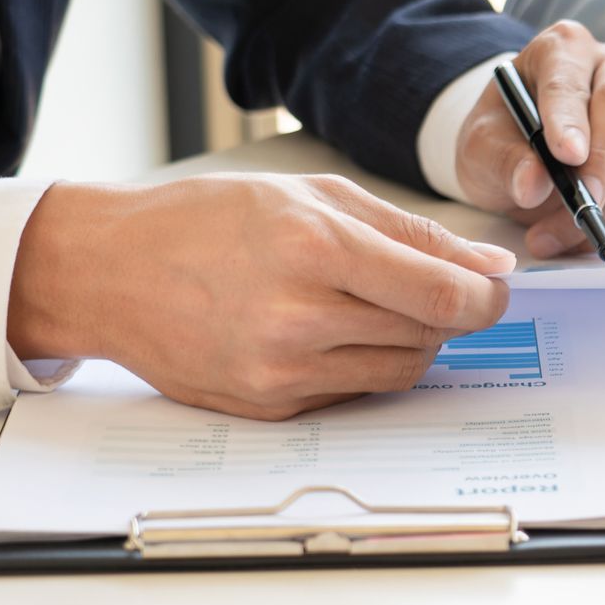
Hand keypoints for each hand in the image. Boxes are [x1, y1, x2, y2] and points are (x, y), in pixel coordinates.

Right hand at [7, 174, 514, 419]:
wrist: (110, 271)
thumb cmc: (208, 220)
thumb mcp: (312, 196)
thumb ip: (410, 231)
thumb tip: (490, 266)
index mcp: (314, 248)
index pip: (440, 294)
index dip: (486, 297)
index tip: (494, 289)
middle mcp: (298, 317)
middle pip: (428, 334)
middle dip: (449, 312)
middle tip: (431, 287)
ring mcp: (281, 372)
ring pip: (400, 370)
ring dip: (412, 340)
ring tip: (373, 304)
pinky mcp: (269, 408)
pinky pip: (355, 392)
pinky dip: (363, 363)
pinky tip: (329, 331)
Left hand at [454, 21, 604, 257]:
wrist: (522, 148)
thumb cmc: (502, 136)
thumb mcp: (482, 145)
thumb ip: (503, 160)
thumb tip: (533, 185)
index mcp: (564, 47)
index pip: (570, 81)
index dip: (570, 119)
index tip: (566, 157)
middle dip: (601, 168)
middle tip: (579, 211)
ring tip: (553, 237)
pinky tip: (583, 236)